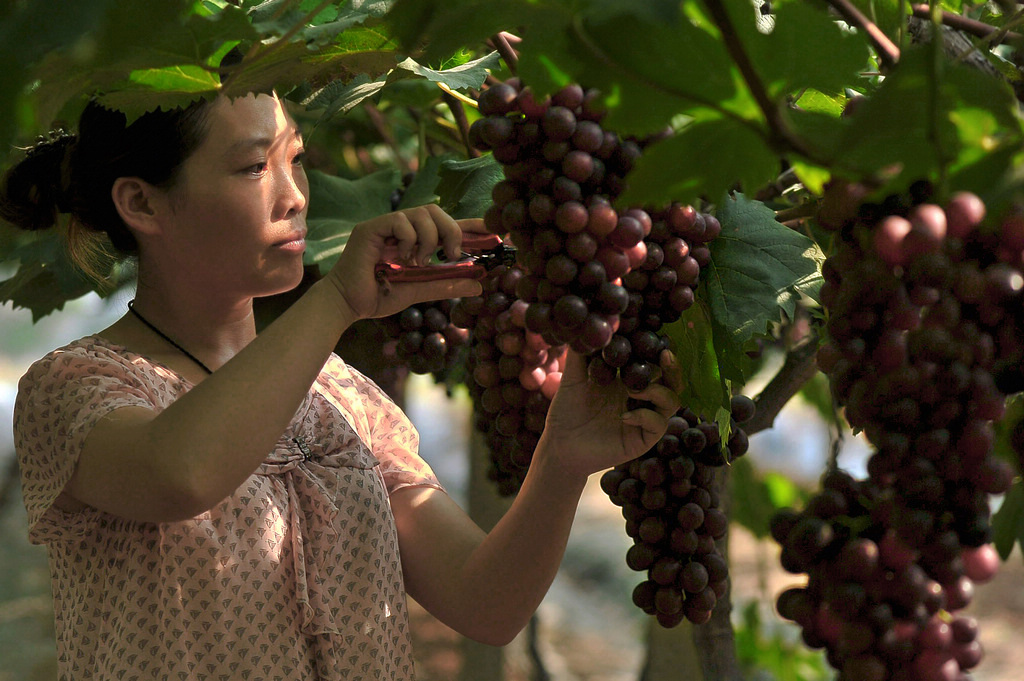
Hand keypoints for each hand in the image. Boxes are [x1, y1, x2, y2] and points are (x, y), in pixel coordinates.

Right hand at [324, 205, 484, 319]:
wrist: (348, 305)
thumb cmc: (379, 295)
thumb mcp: (419, 290)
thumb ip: (446, 285)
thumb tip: (478, 284)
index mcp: (414, 239)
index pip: (446, 224)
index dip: (470, 225)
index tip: (494, 232)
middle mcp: (400, 227)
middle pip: (435, 210)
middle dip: (451, 230)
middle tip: (453, 254)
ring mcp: (385, 225)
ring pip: (421, 213)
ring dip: (429, 238)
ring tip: (422, 261)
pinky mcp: (370, 228)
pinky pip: (399, 221)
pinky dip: (409, 239)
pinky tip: (403, 259)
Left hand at [539, 348, 683, 480]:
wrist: (560, 445)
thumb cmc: (566, 411)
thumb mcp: (572, 378)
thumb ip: (581, 354)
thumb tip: (587, 324)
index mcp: (628, 380)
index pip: (653, 362)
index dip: (658, 349)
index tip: (656, 336)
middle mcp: (642, 398)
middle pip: (672, 380)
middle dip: (673, 367)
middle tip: (664, 355)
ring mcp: (645, 418)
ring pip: (672, 401)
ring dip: (657, 391)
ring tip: (632, 390)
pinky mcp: (643, 439)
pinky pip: (658, 425)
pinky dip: (645, 416)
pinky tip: (623, 416)